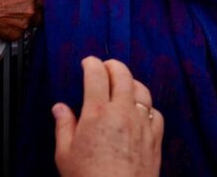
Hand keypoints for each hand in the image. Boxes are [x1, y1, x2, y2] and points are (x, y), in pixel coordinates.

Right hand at [0, 0, 36, 39]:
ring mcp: (24, 25)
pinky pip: (21, 31)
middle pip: (41, 12)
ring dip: (27, 19)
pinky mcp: (16, 35)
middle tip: (25, 6)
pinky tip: (8, 21)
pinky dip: (17, 27)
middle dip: (35, 9)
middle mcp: (30, 12)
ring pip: (32, 23)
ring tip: (16, 14)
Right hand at [54, 57, 162, 176]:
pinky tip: (140, 110)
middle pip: (123, 74)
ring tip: (123, 83)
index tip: (87, 63)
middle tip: (105, 66)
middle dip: (113, 65)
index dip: (91, 63)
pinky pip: (156, 113)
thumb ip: (63, 126)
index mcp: (97, 112)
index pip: (96, 73)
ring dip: (131, 81)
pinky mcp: (155, 139)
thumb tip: (60, 109)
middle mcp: (122, 113)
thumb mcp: (64, 154)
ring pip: (142, 90)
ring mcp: (141, 125)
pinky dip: (147, 106)